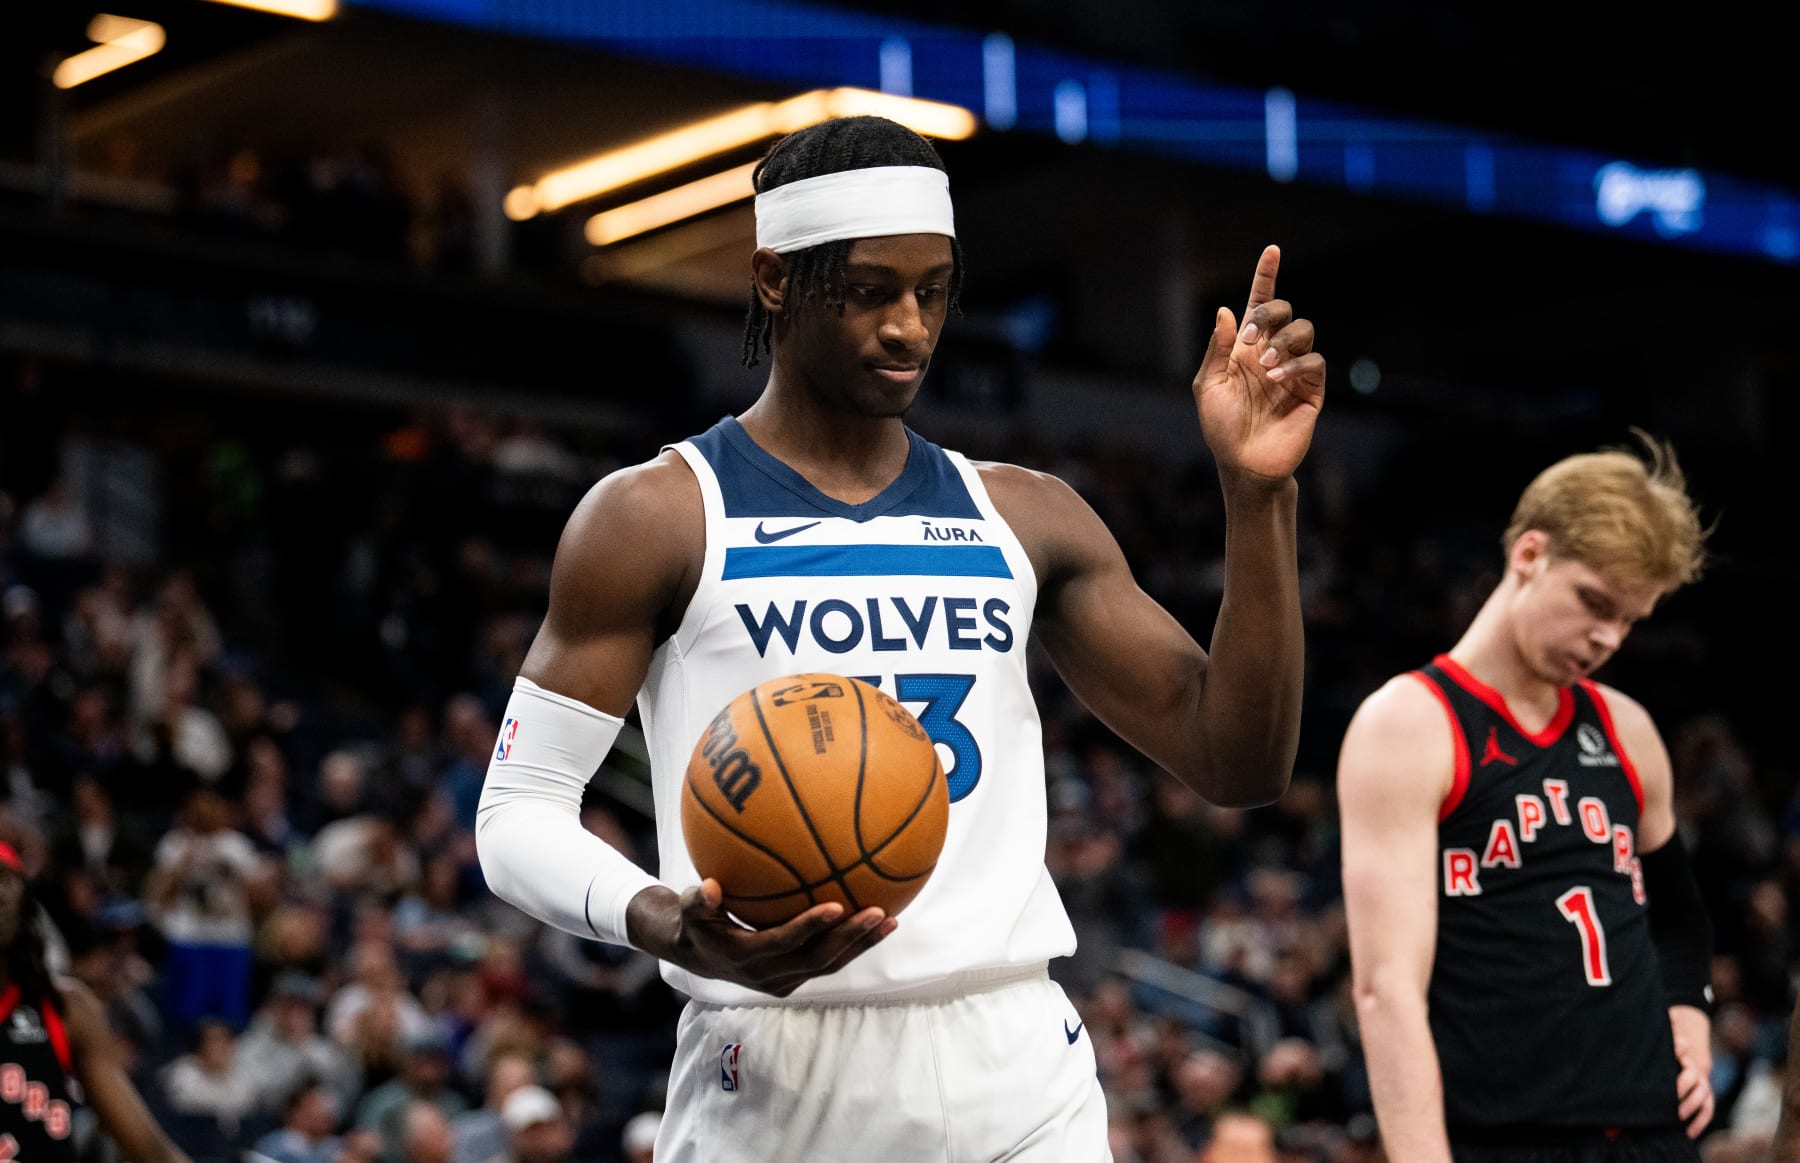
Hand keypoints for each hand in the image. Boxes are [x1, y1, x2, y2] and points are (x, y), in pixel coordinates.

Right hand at [631, 880, 895, 997]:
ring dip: (861, 944)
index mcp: (746, 957)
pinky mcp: (795, 977)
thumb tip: (711, 886)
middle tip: (879, 911)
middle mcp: (769, 974)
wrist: (698, 955)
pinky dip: (854, 945)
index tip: (836, 904)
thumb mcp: (689, 910)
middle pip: (819, 959)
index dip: (809, 927)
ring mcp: (785, 979)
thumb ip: (698, 900)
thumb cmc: (696, 922)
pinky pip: (830, 962)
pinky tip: (879, 922)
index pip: (783, 943)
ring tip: (891, 920)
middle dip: (850, 937)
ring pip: (830, 965)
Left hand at [1192, 244, 1326, 484]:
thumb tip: (1228, 311)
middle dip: (1269, 312)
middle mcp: (1271, 353)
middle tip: (1251, 337)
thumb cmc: (1222, 428)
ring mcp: (1293, 370)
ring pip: (1304, 331)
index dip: (1266, 276)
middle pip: (1283, 310)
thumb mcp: (1208, 386)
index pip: (1258, 304)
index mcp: (1245, 349)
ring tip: (1265, 366)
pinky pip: (1314, 362)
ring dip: (1283, 341)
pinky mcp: (1311, 390)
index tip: (1272, 250)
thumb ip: (1218, 348)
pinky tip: (1278, 379)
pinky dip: (1296, 364)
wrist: (1244, 464)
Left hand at [1670, 1004, 1714, 1137]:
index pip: (1687, 1063)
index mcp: (1685, 1056)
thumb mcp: (1666, 1031)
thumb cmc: (1668, 1039)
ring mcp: (1703, 1083)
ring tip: (1677, 1118)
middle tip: (1671, 1104)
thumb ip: (1670, 1030)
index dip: (1681, 1073)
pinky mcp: (1705, 1094)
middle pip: (1695, 1082)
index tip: (1672, 1081)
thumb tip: (1679, 1039)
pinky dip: (1700, 1122)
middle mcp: (1697, 1070)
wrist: (1685, 1040)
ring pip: (1704, 1098)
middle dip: (1684, 1094)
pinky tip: (1689, 1133)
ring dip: (1692, 1109)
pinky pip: (1707, 1110)